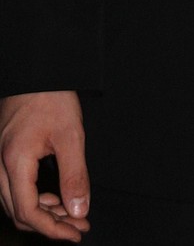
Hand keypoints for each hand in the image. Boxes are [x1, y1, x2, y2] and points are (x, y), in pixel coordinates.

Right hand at [0, 92, 89, 239]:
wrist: (38, 70)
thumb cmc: (53, 97)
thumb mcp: (71, 136)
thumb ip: (75, 175)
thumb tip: (79, 211)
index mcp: (15, 161)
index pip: (28, 212)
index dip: (52, 229)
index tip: (76, 233)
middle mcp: (0, 164)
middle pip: (18, 212)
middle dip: (50, 224)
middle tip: (78, 225)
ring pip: (14, 202)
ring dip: (42, 213)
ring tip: (71, 213)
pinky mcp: (4, 153)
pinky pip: (13, 188)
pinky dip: (34, 198)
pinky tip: (55, 196)